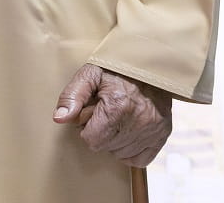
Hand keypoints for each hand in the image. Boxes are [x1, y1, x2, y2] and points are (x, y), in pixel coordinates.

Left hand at [53, 64, 172, 166]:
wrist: (150, 64)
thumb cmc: (116, 69)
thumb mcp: (89, 74)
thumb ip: (72, 95)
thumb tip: (59, 118)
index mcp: (117, 106)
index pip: (91, 140)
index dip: (86, 127)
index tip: (91, 113)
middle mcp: (138, 121)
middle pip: (105, 147)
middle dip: (99, 132)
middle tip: (104, 113)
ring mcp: (153, 130)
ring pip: (121, 154)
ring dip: (114, 140)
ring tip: (117, 118)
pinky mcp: (163, 134)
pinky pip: (140, 159)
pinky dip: (131, 150)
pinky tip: (127, 132)